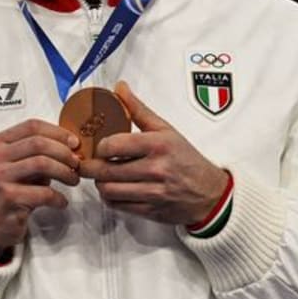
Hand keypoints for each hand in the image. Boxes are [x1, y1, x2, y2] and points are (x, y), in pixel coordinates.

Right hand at [0, 119, 81, 258]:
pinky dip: (59, 197)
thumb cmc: (8, 192)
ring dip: (64, 172)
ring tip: (73, 180)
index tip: (75, 143)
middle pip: (38, 143)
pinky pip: (44, 193)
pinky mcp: (8, 198)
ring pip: (42, 163)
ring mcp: (0, 177)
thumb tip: (70, 148)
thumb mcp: (16, 166)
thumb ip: (37, 154)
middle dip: (64, 152)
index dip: (58, 132)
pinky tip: (62, 202)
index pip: (32, 126)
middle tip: (77, 164)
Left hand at [79, 82, 228, 225]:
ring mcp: (153, 192)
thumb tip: (120, 88)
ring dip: (99, 183)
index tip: (99, 146)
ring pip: (108, 190)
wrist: (210, 193)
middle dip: (90, 167)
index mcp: (158, 145)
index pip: (112, 145)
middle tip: (87, 162)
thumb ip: (138, 110)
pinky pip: (118, 206)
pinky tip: (113, 189)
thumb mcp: (165, 130)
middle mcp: (156, 169)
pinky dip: (110, 198)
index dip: (99, 146)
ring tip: (101, 175)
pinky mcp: (151, 211)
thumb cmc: (186, 159)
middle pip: (105, 170)